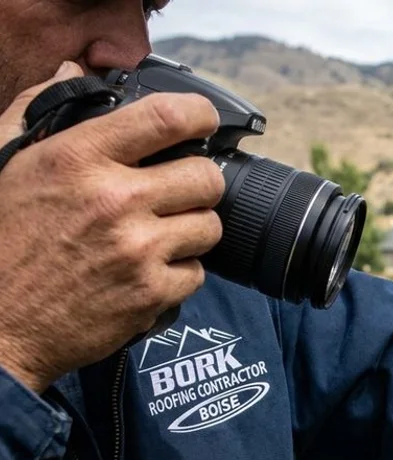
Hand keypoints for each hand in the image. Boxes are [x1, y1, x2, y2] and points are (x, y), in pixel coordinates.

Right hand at [0, 61, 225, 392]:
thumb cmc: (0, 242)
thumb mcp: (5, 163)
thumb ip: (38, 109)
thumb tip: (76, 72)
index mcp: (77, 159)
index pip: (166, 118)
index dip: (199, 115)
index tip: (205, 121)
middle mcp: (114, 200)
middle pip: (206, 176)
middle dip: (198, 182)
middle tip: (178, 191)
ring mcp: (137, 250)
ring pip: (210, 226)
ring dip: (191, 230)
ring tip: (158, 234)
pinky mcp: (151, 293)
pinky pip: (198, 273)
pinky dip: (179, 274)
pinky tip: (146, 272)